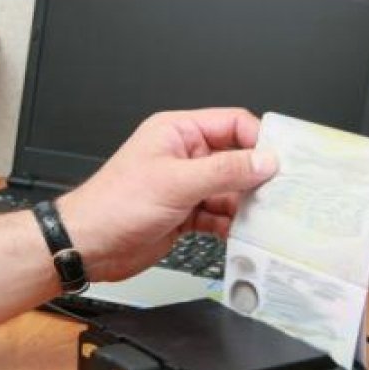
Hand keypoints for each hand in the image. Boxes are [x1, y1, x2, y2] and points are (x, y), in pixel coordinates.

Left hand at [58, 108, 277, 280]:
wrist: (89, 246)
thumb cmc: (114, 205)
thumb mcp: (176, 182)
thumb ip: (224, 170)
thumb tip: (264, 160)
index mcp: (178, 132)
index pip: (232, 124)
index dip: (258, 140)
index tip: (278, 162)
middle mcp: (184, 156)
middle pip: (235, 159)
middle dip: (254, 177)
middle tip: (276, 193)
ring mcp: (186, 186)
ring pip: (230, 190)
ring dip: (244, 204)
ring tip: (259, 217)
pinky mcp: (186, 213)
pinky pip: (219, 214)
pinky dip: (230, 224)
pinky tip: (239, 232)